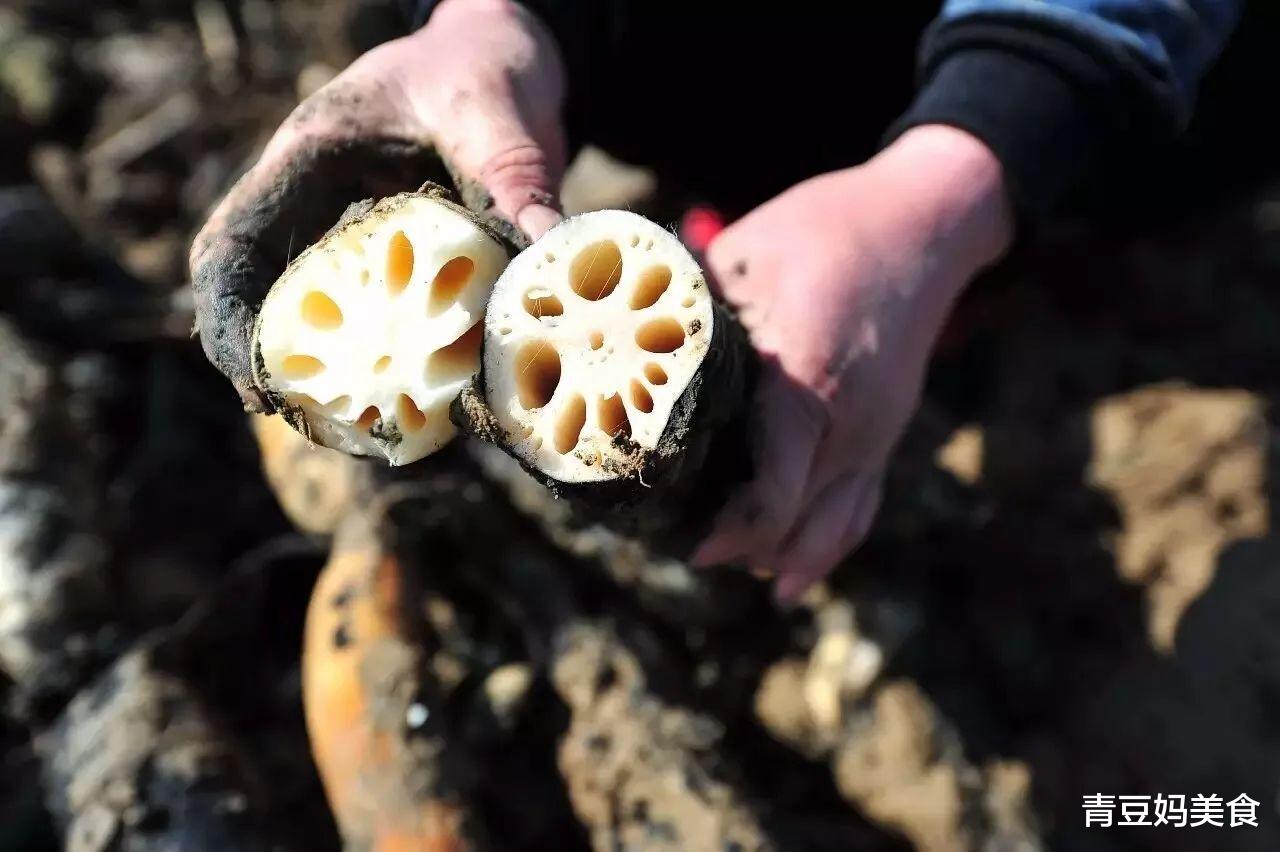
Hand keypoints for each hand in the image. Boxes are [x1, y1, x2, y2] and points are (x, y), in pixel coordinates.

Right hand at [189, 0, 565, 410]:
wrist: (505, 54)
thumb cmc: (482, 67)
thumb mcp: (494, 115)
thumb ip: (515, 180)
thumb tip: (551, 255)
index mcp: (308, 159)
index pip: (231, 247)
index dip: (228, 321)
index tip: (258, 388)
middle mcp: (318, 205)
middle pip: (264, 301)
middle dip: (282, 372)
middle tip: (325, 430)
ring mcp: (355, 236)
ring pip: (321, 320)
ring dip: (339, 379)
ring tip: (373, 434)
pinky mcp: (400, 262)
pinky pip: (383, 322)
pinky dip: (399, 365)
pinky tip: (434, 406)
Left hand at [693, 125, 1013, 601]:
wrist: (922, 221)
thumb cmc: (826, 230)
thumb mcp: (743, 258)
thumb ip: (688, 312)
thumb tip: (612, 335)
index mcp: (806, 385)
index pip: (773, 498)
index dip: (731, 534)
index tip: (690, 545)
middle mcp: (849, 424)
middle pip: (798, 526)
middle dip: (743, 547)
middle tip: (686, 548)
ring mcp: (877, 434)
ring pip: (835, 530)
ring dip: (785, 556)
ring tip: (732, 564)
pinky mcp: (889, 432)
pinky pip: (861, 508)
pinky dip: (827, 545)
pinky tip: (791, 573)